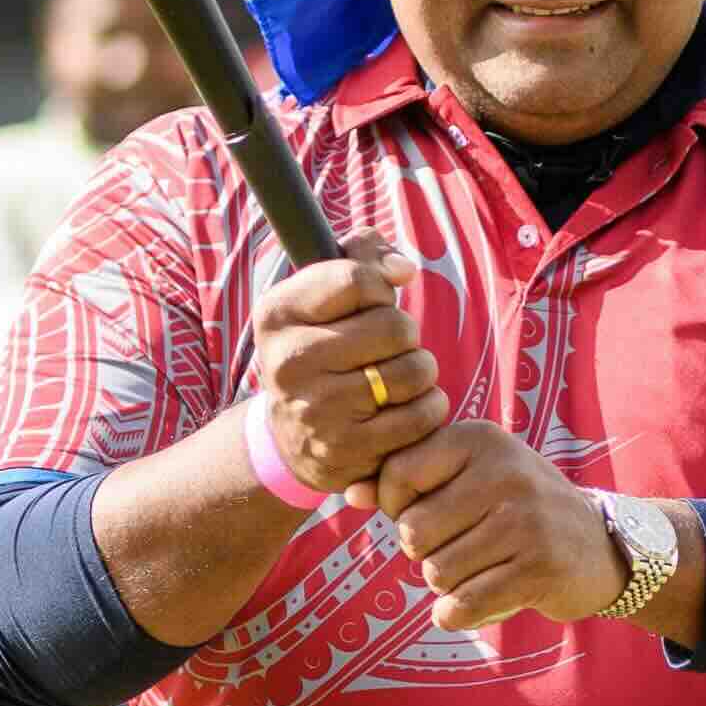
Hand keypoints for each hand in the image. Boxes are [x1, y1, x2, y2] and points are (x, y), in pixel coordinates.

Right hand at [250, 249, 443, 505]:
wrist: (291, 437)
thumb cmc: (321, 348)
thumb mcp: (322, 295)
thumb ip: (364, 254)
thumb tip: (402, 270)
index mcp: (277, 314)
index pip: (356, 280)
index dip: (380, 288)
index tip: (374, 302)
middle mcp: (289, 362)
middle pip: (394, 326)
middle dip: (405, 333)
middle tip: (388, 348)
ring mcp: (317, 410)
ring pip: (414, 371)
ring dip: (420, 371)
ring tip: (398, 378)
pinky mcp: (348, 450)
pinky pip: (422, 415)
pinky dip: (428, 408)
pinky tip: (404, 408)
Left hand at [368, 415, 626, 634]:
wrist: (600, 547)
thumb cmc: (518, 509)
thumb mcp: (470, 477)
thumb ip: (409, 481)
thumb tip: (349, 493)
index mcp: (480, 439)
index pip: (397, 474)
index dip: (397, 507)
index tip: (428, 514)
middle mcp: (504, 473)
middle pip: (413, 532)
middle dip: (426, 551)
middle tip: (459, 547)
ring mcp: (525, 521)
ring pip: (437, 572)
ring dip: (448, 583)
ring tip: (480, 568)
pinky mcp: (539, 569)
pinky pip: (463, 604)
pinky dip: (458, 613)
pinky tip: (478, 601)